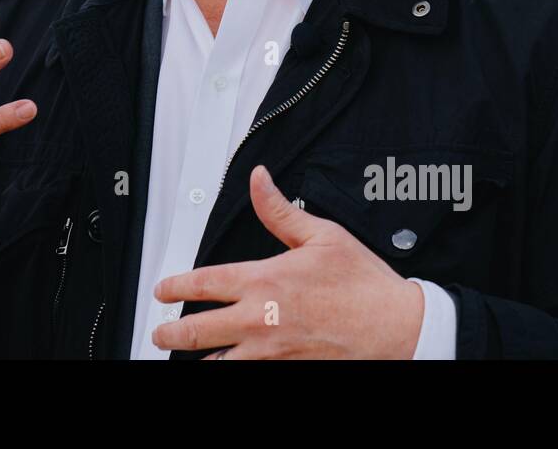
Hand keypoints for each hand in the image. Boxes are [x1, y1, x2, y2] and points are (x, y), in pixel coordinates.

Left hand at [151, 165, 424, 358]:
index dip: (175, 286)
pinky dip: (232, 371)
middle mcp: (261, 320)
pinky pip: (248, 376)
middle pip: (197, 331)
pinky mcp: (287, 371)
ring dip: (199, 359)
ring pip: (218, 363)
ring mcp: (272, 352)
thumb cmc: (364, 285)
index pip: (204, 284)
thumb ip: (279, 210)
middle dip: (171, 333)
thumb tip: (258, 180)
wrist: (398, 327)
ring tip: (187, 356)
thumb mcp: (322, 235)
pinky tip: (226, 365)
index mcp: (265, 282)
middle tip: (160, 332)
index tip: (162, 290)